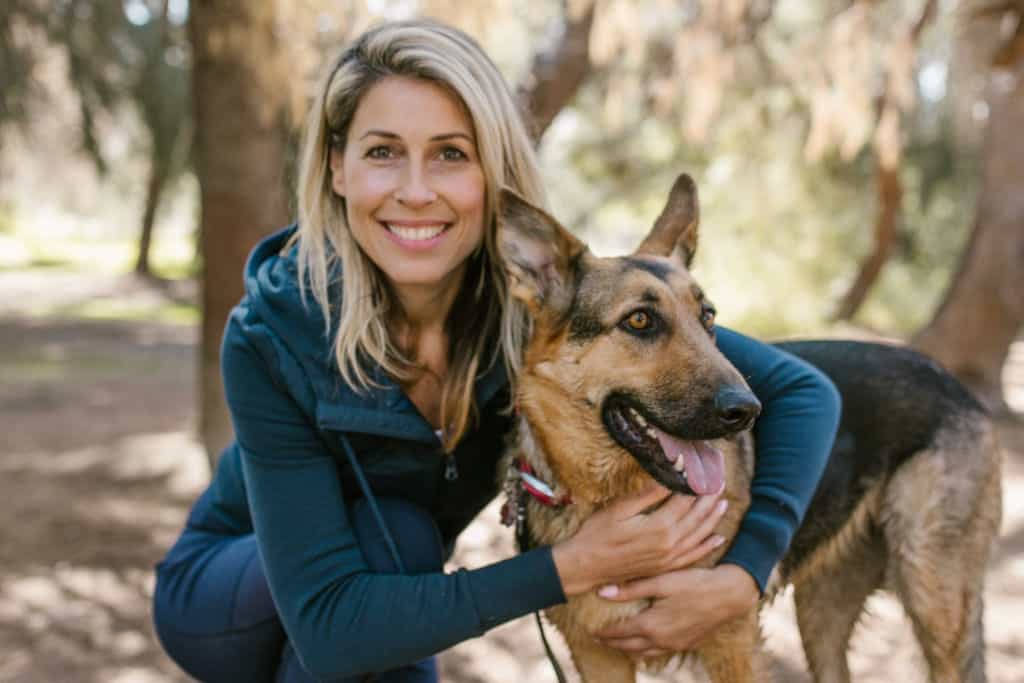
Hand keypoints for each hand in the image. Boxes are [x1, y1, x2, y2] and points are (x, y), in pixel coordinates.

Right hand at [551, 484, 727, 595]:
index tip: (702, 469)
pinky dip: (706, 546)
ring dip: (713, 518)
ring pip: (699, 535)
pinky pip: (693, 556)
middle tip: (720, 481)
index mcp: (659, 527)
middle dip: (709, 497)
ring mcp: (669, 558)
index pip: (685, 500)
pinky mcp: (665, 567)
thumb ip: (648, 495)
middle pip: (697, 517)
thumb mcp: (620, 509)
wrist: (586, 566)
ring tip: (723, 502)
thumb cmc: (597, 534)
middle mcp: (670, 544)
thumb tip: (669, 477)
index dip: (695, 483)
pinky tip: (717, 538)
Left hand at [594, 564, 758, 657]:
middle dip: (611, 643)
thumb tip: (602, 592)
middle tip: (598, 639)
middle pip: (628, 647)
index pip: (619, 632)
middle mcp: (661, 639)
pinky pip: (659, 652)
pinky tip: (644, 643)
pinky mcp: (686, 644)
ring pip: (644, 653)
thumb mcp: (661, 581)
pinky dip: (646, 650)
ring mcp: (675, 644)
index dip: (603, 632)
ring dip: (627, 649)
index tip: (590, 629)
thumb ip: (631, 589)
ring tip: (616, 643)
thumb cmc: (694, 583)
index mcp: (651, 624)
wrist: (729, 594)